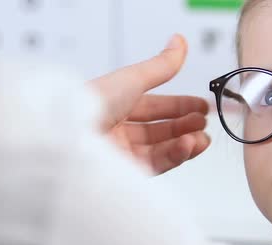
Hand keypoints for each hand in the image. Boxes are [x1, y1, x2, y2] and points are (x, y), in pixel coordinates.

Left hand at [89, 34, 210, 174]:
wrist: (67, 137)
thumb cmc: (91, 104)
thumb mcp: (132, 79)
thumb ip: (161, 66)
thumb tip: (179, 42)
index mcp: (116, 105)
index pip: (154, 107)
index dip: (179, 106)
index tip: (201, 107)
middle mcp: (117, 130)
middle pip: (159, 130)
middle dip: (185, 126)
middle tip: (205, 123)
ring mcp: (121, 153)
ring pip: (161, 149)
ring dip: (185, 142)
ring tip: (203, 138)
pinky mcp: (125, 174)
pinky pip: (156, 164)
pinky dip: (175, 154)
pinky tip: (189, 145)